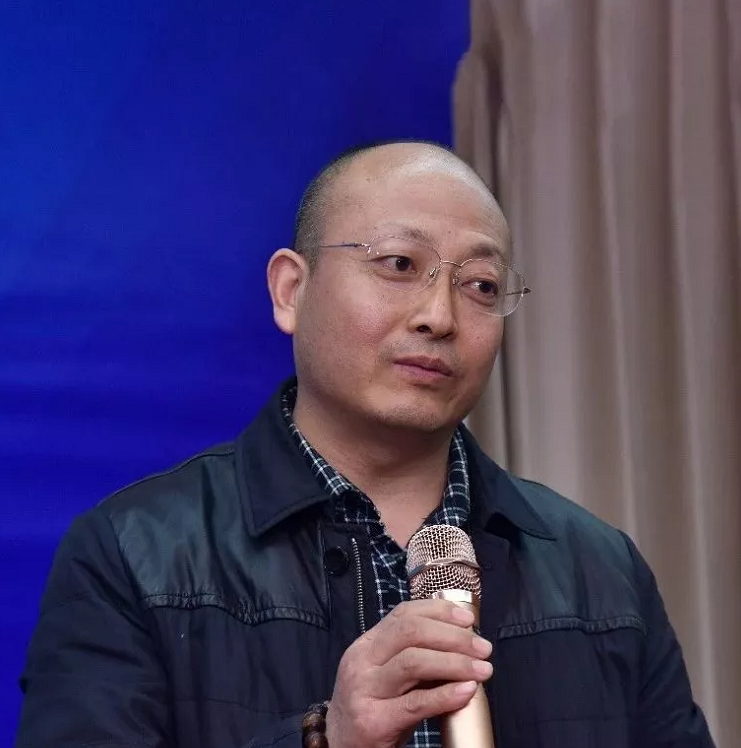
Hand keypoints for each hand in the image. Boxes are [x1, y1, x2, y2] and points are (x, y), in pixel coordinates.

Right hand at [325, 599, 492, 747]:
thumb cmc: (372, 709)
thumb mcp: (386, 676)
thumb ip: (414, 656)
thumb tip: (461, 643)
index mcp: (366, 645)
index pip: (403, 614)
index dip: (439, 611)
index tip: (468, 619)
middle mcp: (361, 662)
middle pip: (411, 633)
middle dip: (453, 637)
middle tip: (483, 648)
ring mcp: (364, 690)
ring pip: (414, 662)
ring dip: (455, 663)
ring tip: (482, 670)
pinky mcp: (373, 721)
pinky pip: (416, 703)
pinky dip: (446, 695)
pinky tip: (467, 691)